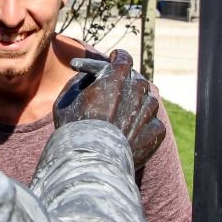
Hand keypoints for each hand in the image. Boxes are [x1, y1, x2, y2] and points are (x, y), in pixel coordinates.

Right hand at [53, 49, 165, 168]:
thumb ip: (82, 82)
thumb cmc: (73, 130)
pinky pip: (154, 123)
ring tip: (124, 116)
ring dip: (138, 104)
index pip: (124, 58)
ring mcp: (147, 113)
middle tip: (118, 91)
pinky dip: (145, 125)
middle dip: (128, 83)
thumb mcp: (66, 99)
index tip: (116, 60)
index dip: (119, 58)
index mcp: (115, 79)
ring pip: (149, 100)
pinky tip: (131, 133)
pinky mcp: (154, 133)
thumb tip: (91, 78)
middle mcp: (135, 92)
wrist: (90, 163)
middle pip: (137, 80)